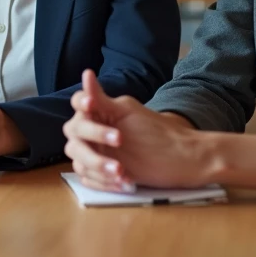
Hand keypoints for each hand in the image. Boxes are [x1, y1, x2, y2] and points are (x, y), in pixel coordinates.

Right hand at [62, 69, 205, 191]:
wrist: (181, 159)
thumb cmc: (157, 131)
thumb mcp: (129, 112)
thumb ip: (103, 99)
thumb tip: (87, 73)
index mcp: (97, 113)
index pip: (78, 104)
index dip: (81, 104)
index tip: (92, 105)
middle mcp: (92, 133)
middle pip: (74, 138)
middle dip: (94, 140)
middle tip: (119, 140)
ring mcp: (97, 155)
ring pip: (79, 163)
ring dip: (98, 167)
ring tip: (122, 171)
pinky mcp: (103, 176)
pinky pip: (90, 181)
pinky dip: (104, 183)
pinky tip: (124, 182)